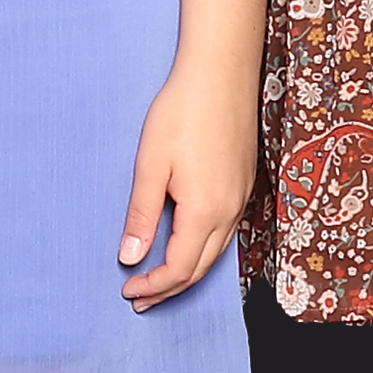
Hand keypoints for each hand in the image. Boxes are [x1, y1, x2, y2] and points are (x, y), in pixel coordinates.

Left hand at [120, 57, 257, 310]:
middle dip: (169, 289)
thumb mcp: (151, 165)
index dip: (153, 286)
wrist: (220, 73)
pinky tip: (186, 245)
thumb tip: (131, 257)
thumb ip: (141, 215)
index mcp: (205, 211)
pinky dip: (203, 250)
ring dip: (187, 271)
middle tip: (140, 299)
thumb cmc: (181, 112)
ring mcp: (241, 198)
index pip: (179, 269)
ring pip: (216, 253)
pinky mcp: (244, 184)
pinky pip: (226, 232)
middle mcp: (230, 211)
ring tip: (159, 280)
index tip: (128, 291)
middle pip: (200, 269)